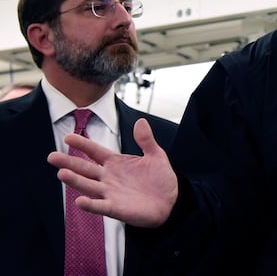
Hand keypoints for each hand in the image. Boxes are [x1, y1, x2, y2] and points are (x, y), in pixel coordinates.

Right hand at [47, 118, 177, 227]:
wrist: (171, 202)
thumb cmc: (160, 179)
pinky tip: (79, 201)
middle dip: (69, 163)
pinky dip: (90, 204)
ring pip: (88, 186)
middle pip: (85, 168)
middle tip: (52, 157)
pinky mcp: (115, 208)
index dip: (82, 144)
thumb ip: (146, 140)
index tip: (68, 137)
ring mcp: (110, 193)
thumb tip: (141, 121)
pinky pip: (100, 206)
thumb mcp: (156, 155)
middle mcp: (108, 177)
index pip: (95, 151)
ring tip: (62, 174)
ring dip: (75, 181)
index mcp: (116, 162)